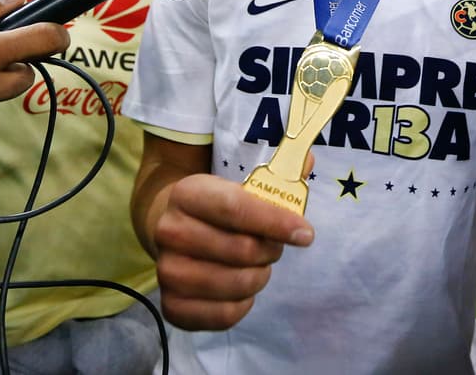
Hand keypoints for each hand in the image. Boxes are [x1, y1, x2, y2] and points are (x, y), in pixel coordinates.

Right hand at [152, 174, 314, 329]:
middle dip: (270, 251)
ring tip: (256, 266)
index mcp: (188, 193)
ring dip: (259, 277)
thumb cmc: (216, 207)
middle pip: (242, 250)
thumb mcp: (238, 184)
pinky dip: (243, 304)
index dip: (276, 222)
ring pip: (236, 284)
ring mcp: (167, 271)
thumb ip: (277, 176)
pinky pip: (224, 315)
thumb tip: (308, 160)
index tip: (306, 234)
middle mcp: (170, 231)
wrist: (171, 227)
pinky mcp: (171, 305)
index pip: (237, 209)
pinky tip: (240, 289)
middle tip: (273, 247)